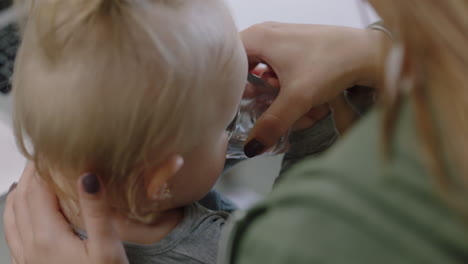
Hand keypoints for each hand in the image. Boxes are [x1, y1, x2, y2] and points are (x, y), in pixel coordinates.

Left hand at [4, 163, 128, 263]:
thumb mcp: (107, 249)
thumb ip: (97, 213)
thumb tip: (88, 177)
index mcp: (48, 236)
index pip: (38, 190)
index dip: (43, 167)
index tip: (51, 149)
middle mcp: (30, 246)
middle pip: (22, 198)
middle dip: (31, 174)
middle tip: (41, 156)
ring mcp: (26, 258)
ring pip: (12, 215)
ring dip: (20, 192)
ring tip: (31, 177)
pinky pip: (12, 233)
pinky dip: (14, 214)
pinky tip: (22, 212)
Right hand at [241, 22, 387, 156]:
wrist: (368, 52)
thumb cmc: (333, 64)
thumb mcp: (298, 98)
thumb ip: (272, 124)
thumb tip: (251, 148)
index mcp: (258, 37)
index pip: (227, 62)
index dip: (229, 85)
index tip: (237, 103)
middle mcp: (266, 33)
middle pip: (244, 68)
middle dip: (256, 91)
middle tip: (265, 102)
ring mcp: (281, 37)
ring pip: (263, 69)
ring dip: (273, 90)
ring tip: (287, 98)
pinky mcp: (295, 45)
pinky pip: (278, 67)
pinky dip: (285, 83)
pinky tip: (297, 92)